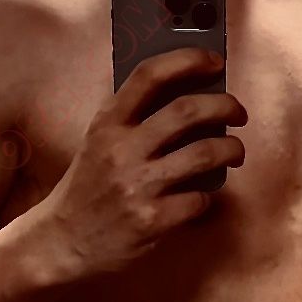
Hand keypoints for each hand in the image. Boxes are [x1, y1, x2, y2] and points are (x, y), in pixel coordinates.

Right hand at [41, 46, 246, 279]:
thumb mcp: (98, 143)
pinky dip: (208, 197)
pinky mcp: (151, 220)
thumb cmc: (87, 189)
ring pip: (204, 154)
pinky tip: (202, 197)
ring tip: (235, 152)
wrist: (62, 241)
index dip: (188, 60)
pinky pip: (199, 200)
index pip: (149, 75)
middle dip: (225, 106)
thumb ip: (133, 120)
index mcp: (108, 124)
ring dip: (231, 149)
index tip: (214, 62)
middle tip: (239, 113)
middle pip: (187, 111)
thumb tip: (190, 97)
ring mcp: (137, 186)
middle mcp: (122, 150)